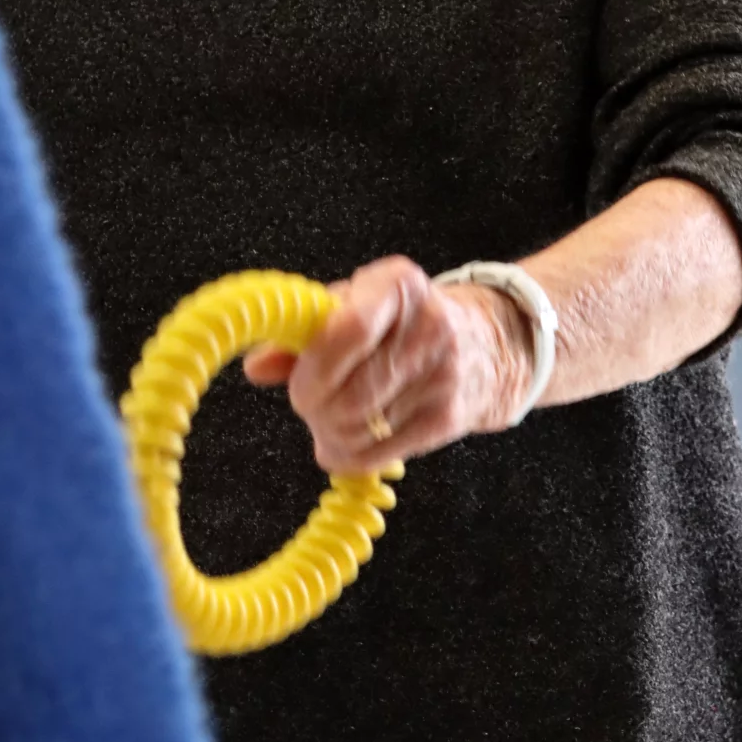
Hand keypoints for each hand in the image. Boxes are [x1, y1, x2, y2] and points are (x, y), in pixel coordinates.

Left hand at [242, 255, 533, 469]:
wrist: (484, 344)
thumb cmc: (398, 322)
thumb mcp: (352, 305)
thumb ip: (301, 331)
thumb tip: (257, 367)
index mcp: (399, 285)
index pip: (349, 329)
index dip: (313, 365)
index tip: (297, 378)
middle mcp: (429, 327)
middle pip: (350, 392)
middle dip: (314, 406)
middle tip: (308, 402)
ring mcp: (443, 376)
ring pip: (360, 428)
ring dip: (329, 433)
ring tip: (326, 421)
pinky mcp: (448, 418)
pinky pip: (379, 453)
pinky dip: (349, 456)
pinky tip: (344, 444)